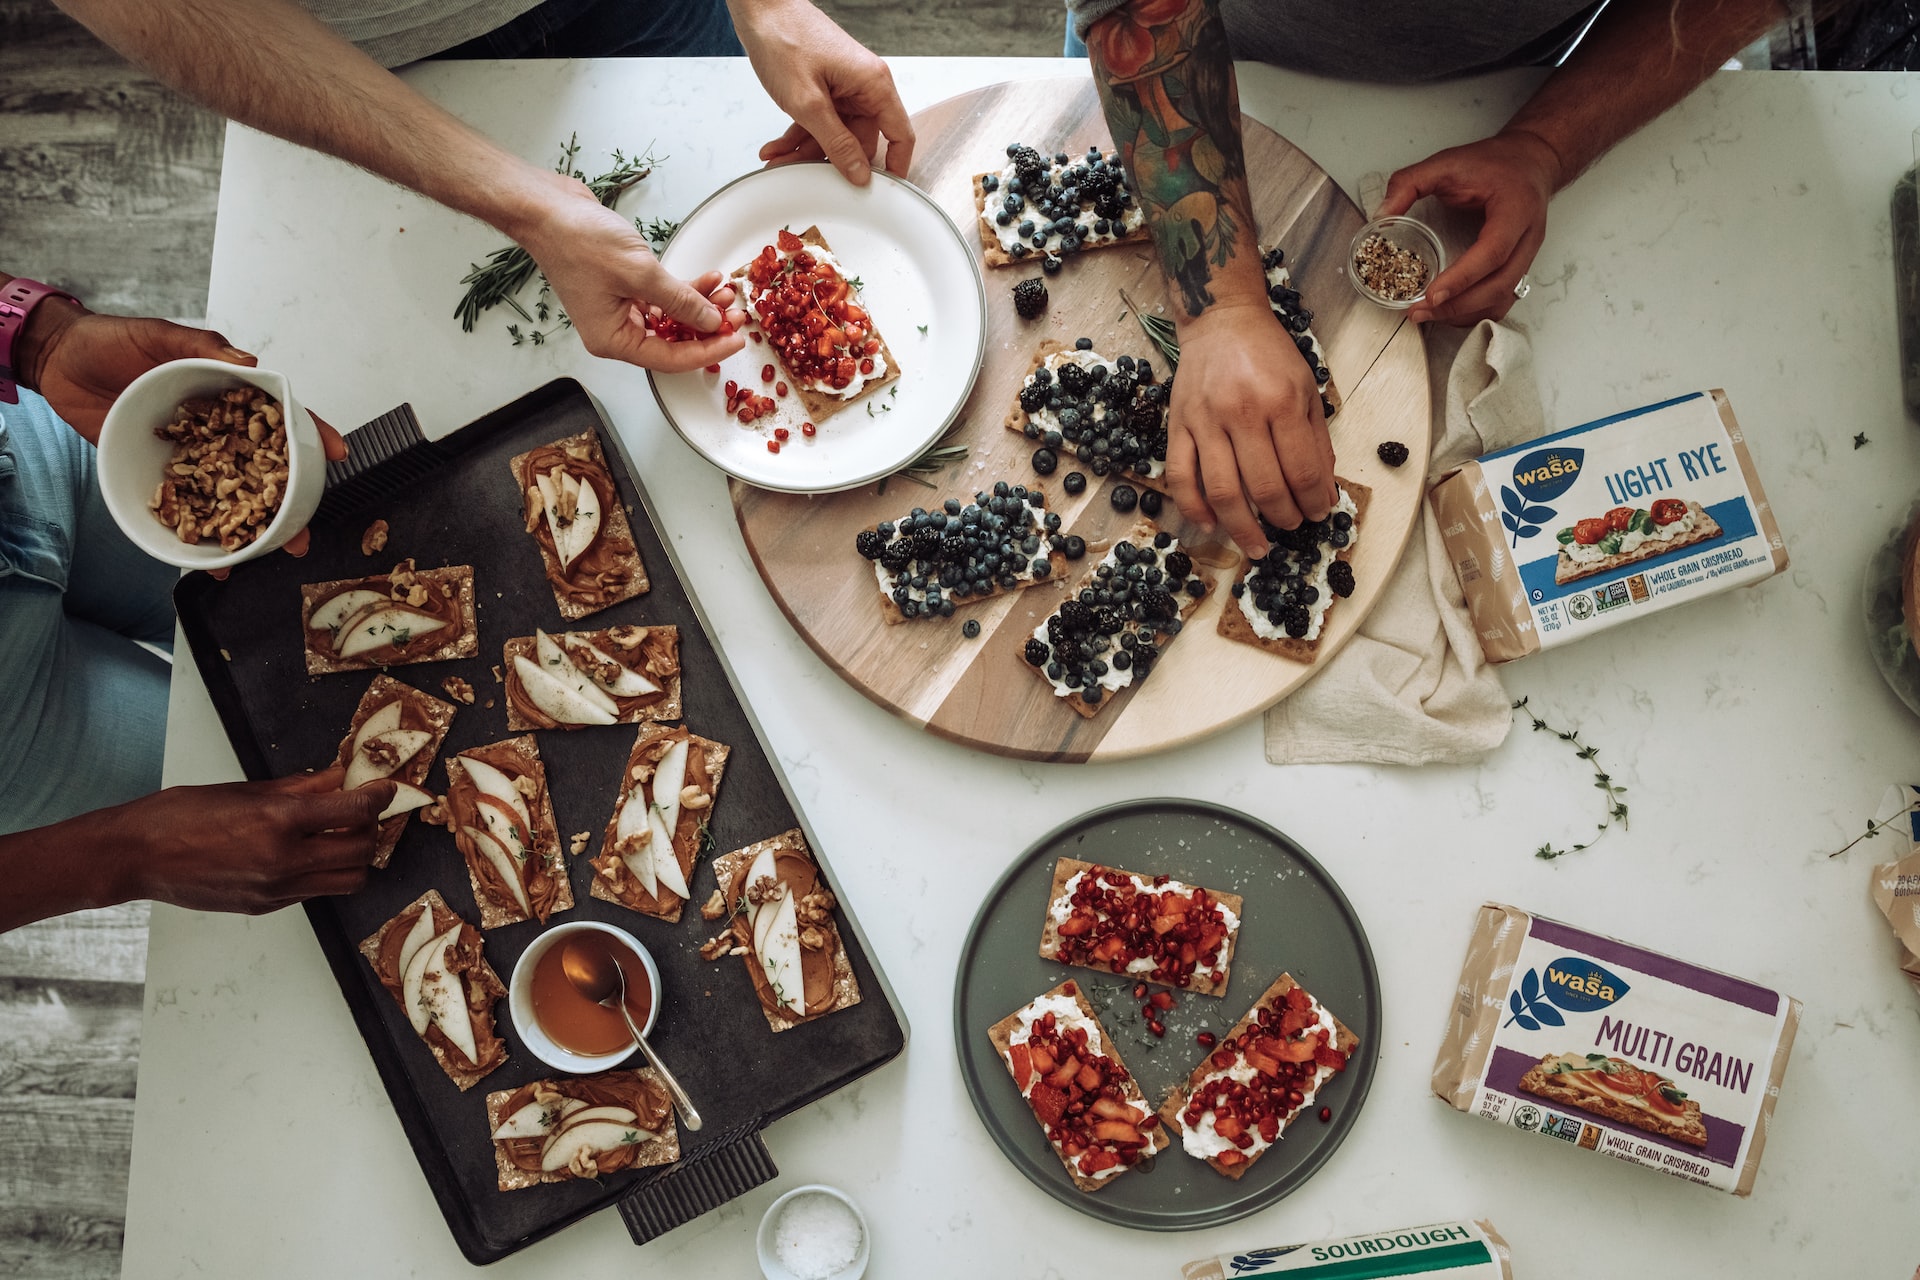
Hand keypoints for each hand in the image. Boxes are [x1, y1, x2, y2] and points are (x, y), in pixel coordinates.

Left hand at [23, 308, 347, 563]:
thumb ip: (202, 348)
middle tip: (301, 532)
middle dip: (289, 504)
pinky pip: (187, 509)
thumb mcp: (159, 336)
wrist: (60, 363)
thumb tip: (250, 363)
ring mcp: (193, 456)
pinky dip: (200, 537)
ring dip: (251, 529)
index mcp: (230, 395)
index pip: (282, 416)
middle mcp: (219, 430)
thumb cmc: (112, 342)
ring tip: (265, 554)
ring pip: (231, 497)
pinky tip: (212, 563)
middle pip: (265, 470)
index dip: (314, 434)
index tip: (337, 453)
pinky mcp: (163, 476)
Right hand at [96, 767, 391, 915]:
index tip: (385, 787)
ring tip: (339, 835)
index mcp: (277, 821)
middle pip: (362, 850)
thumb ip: (302, 787)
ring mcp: (276, 889)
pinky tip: (307, 852)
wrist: (135, 856)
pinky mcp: (266, 907)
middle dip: (371, 828)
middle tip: (362, 810)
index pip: (354, 810)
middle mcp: (283, 860)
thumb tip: (341, 775)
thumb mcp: (245, 790)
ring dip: (355, 857)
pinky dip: (324, 871)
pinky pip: (316, 891)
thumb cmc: (180, 815)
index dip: (379, 796)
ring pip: (348, 880)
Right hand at [521, 178, 745, 370]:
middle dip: (707, 327)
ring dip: (700, 306)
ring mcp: (619, 308)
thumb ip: (680, 301)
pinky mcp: (623, 286)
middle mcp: (615, 330)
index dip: (708, 351)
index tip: (737, 339)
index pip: (670, 359)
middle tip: (738, 315)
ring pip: (671, 318)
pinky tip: (708, 280)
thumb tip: (711, 321)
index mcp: (612, 340)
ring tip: (727, 292)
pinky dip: (684, 290)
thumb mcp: (639, 273)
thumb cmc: (577, 240)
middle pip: (673, 342)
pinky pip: (662, 297)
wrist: (547, 208)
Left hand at [737, 0, 914, 183]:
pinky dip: (799, 135)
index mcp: (873, 84)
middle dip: (830, 161)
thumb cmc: (784, 38)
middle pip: (860, 140)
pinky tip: (778, 148)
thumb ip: (836, 143)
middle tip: (806, 178)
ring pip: (835, 134)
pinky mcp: (825, 87)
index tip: (883, 193)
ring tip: (779, 161)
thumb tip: (859, 172)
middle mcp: (864, 85)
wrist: (760, 9)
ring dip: (806, 151)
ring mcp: (844, 86)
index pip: (900, 135)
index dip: (895, 167)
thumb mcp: (808, 103)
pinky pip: (819, 121)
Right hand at [1164, 304, 1335, 557]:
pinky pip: (1181, 477)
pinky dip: (1194, 508)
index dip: (1313, 502)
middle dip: (1283, 518)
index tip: (1318, 514)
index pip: (1301, 470)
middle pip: (1264, 487)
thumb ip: (1316, 441)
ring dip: (1242, 528)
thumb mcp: (1306, 388)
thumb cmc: (1269, 354)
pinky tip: (1210, 526)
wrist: (1221, 320)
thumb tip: (1323, 492)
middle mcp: (1241, 412)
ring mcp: (1205, 421)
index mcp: (1281, 401)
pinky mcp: (1177, 425)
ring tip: (1256, 546)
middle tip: (1290, 527)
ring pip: (1222, 490)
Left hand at [1376, 130, 1560, 325]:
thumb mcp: (1448, 162)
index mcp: (1516, 208)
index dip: (1463, 277)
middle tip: (1419, 311)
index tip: (1432, 295)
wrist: (1529, 161)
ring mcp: (1528, 255)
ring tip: (1428, 315)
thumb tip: (1381, 214)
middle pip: (1500, 284)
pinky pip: (1502, 299)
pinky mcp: (1521, 266)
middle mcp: (1528, 237)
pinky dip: (1476, 312)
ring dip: (1465, 313)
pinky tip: (1449, 311)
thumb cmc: (1493, 162)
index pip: (1494, 251)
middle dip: (1458, 305)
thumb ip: (1411, 183)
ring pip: (1503, 298)